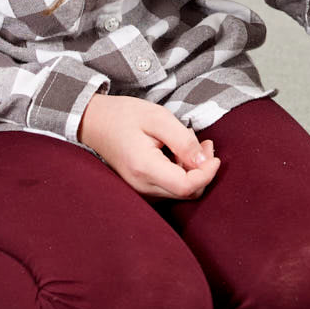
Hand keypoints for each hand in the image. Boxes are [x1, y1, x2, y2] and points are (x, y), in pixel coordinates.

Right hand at [77, 93, 219, 198]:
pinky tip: (182, 154)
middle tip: (207, 144)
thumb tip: (204, 161)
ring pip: (181, 192)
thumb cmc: (125, 116)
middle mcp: (141, 186)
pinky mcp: (141, 189)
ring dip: (194, 172)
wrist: (95, 122)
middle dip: (204, 170)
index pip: (186, 186)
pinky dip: (183, 174)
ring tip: (195, 145)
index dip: (207, 173)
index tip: (214, 154)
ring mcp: (140, 190)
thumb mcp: (158, 118)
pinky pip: (171, 189)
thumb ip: (183, 140)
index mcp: (144, 167)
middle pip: (186, 193)